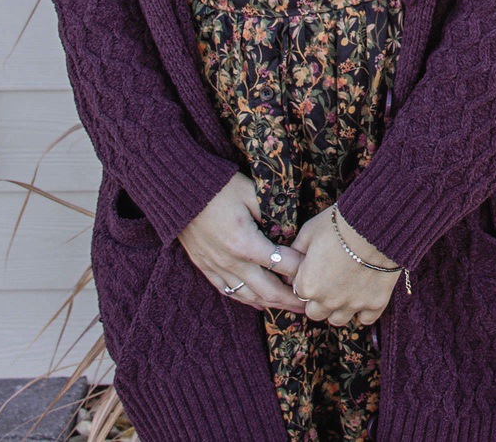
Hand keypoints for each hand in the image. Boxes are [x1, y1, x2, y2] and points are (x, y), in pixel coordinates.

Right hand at [178, 172, 306, 313]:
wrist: (179, 193)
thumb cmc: (218, 187)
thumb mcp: (251, 193)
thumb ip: (272, 213)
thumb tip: (290, 228)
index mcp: (246, 243)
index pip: (282, 263)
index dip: (301, 269)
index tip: (317, 271)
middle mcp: (232, 262)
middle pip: (267, 290)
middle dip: (291, 299)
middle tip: (310, 304)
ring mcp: (217, 267)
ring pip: (248, 296)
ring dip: (271, 305)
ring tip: (289, 309)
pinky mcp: (205, 267)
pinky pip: (228, 291)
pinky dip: (246, 300)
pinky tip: (258, 304)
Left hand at [290, 206, 399, 327]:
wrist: (376, 225)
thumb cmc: (340, 224)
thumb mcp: (310, 230)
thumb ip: (297, 249)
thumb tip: (289, 257)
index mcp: (308, 285)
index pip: (299, 293)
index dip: (308, 280)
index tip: (316, 270)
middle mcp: (327, 301)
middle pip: (315, 312)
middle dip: (319, 299)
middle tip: (330, 280)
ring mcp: (352, 305)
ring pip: (338, 320)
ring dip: (338, 308)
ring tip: (346, 290)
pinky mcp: (375, 303)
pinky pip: (365, 319)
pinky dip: (364, 311)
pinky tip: (363, 296)